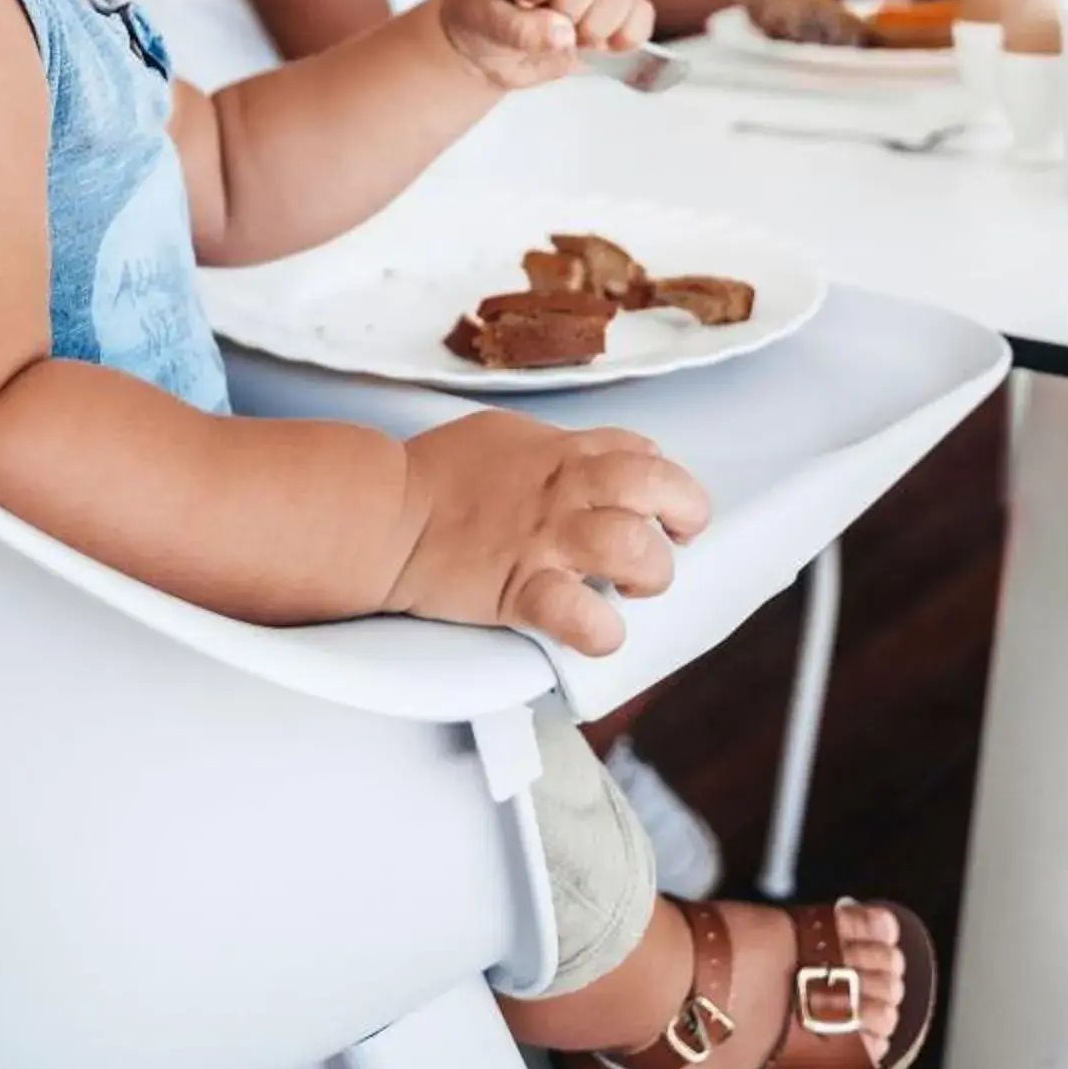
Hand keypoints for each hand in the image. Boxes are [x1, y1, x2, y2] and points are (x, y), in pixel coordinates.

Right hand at [388, 410, 709, 653]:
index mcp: (563, 452)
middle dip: (684, 515)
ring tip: (630, 588)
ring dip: (650, 574)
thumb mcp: (504, 436)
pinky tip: (599, 632)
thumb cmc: (436, 475)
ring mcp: (547, 540)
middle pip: (659, 486)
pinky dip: (600, 632)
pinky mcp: (522, 591)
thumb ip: (553, 450)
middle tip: (671, 542)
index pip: (644, 452)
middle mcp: (566, 490)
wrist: (383, 514)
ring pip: (634, 548)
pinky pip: (580, 617)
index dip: (666, 482)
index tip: (659, 507)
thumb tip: (587, 462)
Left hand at [439, 0, 653, 91]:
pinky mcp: (614, 11)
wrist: (489, 52)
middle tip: (547, 28)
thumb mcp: (485, 25)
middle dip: (572, 7)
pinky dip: (629, 33)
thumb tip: (563, 33)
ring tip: (572, 42)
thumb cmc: (482, 24)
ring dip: (598, 25)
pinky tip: (604, 46)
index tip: (526, 1)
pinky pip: (640, 13)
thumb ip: (519, 28)